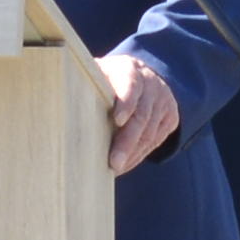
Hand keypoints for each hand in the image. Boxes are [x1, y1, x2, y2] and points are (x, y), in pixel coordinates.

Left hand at [100, 52, 183, 176]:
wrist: (142, 77)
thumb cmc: (109, 80)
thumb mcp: (99, 75)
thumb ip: (88, 86)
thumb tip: (70, 109)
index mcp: (130, 70)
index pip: (130, 85)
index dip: (125, 103)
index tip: (117, 120)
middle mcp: (151, 84)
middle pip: (141, 116)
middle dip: (127, 142)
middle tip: (114, 163)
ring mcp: (163, 101)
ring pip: (150, 133)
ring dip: (132, 154)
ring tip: (115, 169)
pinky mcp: (170, 117)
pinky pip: (156, 141)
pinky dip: (139, 155)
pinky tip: (126, 164)